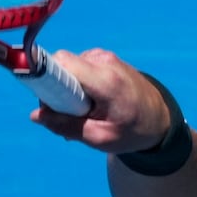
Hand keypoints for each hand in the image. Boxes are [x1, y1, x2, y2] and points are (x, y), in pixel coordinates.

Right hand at [28, 48, 173, 155]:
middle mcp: (104, 61)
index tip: (42, 96)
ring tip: (81, 114)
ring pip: (68, 68)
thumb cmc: (132, 131)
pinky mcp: (103, 59)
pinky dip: (77, 86)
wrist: (160, 119)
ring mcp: (104, 57)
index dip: (44, 75)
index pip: (61, 62)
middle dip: (55, 90)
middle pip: (61, 65)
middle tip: (66, 116)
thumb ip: (67, 126)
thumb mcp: (100, 138)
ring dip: (67, 91)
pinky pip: (78, 68)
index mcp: (106, 80)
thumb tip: (36, 115)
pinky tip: (88, 105)